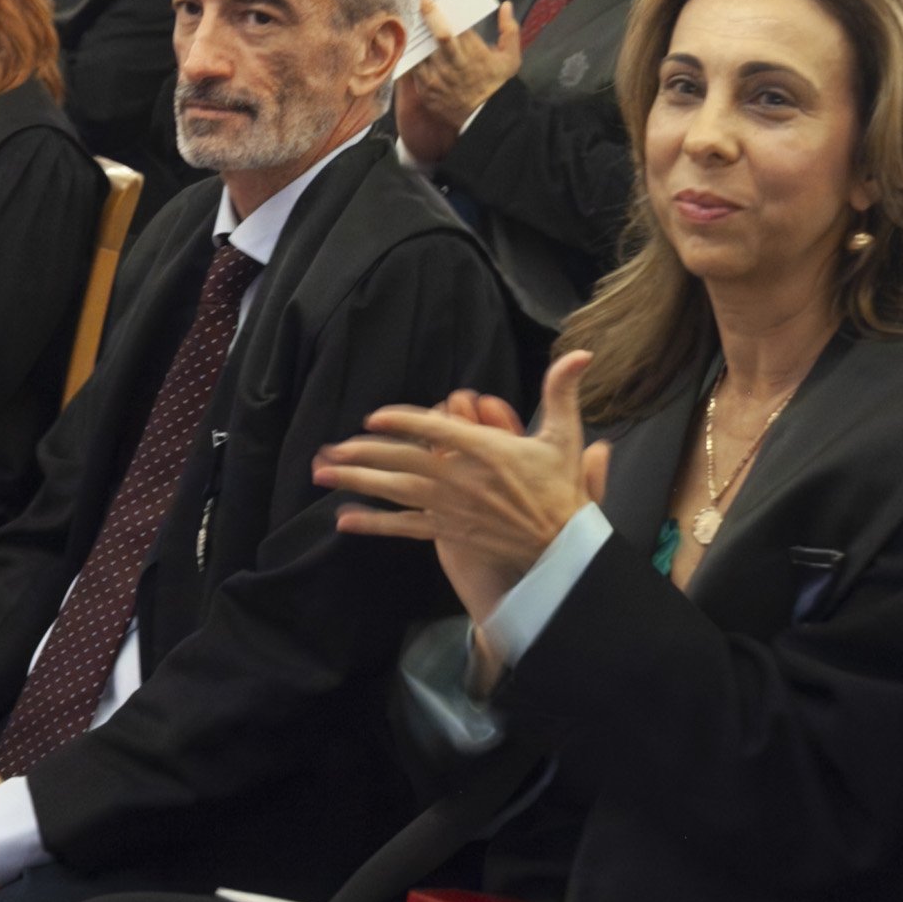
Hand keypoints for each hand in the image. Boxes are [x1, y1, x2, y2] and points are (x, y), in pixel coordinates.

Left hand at [318, 351, 609, 632]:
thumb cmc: (560, 490)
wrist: (561, 546)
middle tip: (328, 449)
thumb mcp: (565, 437)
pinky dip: (374, 524)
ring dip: (356, 481)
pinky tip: (344, 520)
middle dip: (362, 453)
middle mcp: (463, 478)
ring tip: (322, 474)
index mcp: (487, 450)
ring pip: (396, 490)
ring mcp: (452, 507)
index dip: (402, 420)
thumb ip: (562, 392)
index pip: (436, 429)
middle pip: (403, 459)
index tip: (373, 416)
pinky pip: (405, 526)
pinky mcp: (448, 532)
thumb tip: (580, 354)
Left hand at [404, 0, 519, 150]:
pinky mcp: (426, 91)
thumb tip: (506, 6)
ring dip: (411, 35)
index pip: (449, 29)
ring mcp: (436, 80)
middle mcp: (452, 66)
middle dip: (421, 17)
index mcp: (472, 54)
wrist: (486, 118)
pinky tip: (406, 44)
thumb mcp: (510, 58)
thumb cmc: (497, 85)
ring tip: (404, 18)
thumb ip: (509, 30)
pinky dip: (409, 56)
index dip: (434, 11)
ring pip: (418, 52)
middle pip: (432, 38)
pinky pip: (412, 70)